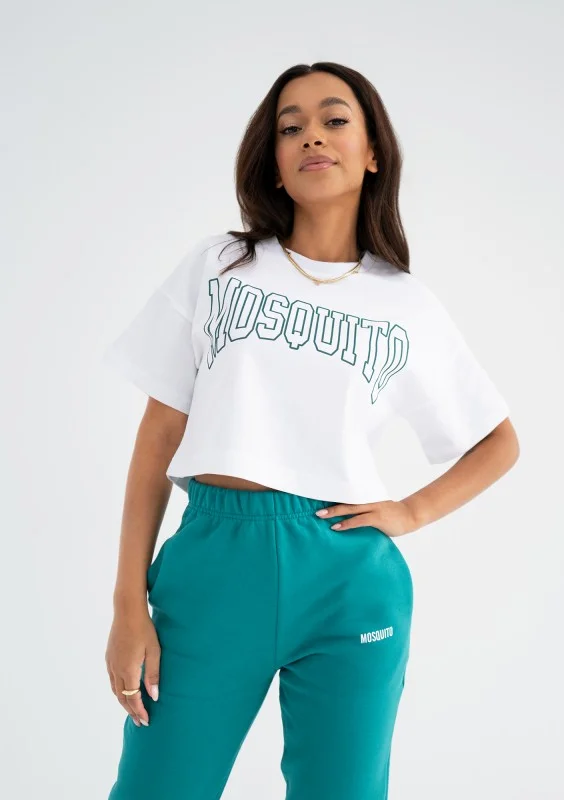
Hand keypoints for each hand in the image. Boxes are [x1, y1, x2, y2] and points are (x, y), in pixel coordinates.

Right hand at [105, 607, 160, 726]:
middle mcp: (116, 669)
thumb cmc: (144, 629)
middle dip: (131, 711)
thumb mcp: (154, 651)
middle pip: (122, 697)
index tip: (146, 721)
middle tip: (140, 722)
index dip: (139, 711)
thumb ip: (153, 675)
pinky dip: (118, 691)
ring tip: (133, 711)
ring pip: (115, 690)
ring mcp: (110, 663)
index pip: (133, 698)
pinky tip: (124, 692)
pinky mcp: (109, 657)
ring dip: (124, 702)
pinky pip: (112, 680)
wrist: (127, 611)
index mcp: (128, 669)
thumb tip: (154, 696)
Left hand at [315, 499, 419, 537]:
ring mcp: (373, 508)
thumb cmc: (392, 515)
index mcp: (367, 498)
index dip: (333, 498)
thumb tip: (347, 518)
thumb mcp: (376, 510)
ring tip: (320, 515)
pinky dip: (347, 523)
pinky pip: (359, 520)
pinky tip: (336, 527)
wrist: (410, 516)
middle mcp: (368, 501)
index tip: (318, 499)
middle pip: (345, 501)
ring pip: (350, 509)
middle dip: (329, 505)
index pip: (347, 497)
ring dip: (334, 512)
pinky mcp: (377, 518)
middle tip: (315, 509)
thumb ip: (363, 512)